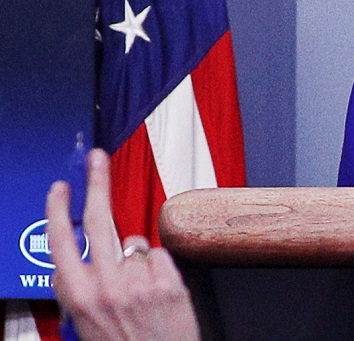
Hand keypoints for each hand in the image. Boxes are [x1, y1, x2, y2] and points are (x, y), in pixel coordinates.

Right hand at [46, 149, 199, 340]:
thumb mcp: (85, 321)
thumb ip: (82, 288)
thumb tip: (80, 259)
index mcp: (79, 296)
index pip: (61, 241)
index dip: (58, 210)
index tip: (61, 187)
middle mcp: (106, 284)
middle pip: (99, 219)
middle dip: (97, 182)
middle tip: (97, 158)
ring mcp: (139, 281)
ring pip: (135, 242)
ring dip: (137, 257)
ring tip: (141, 289)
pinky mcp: (169, 282)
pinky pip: (161, 257)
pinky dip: (160, 270)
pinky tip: (159, 292)